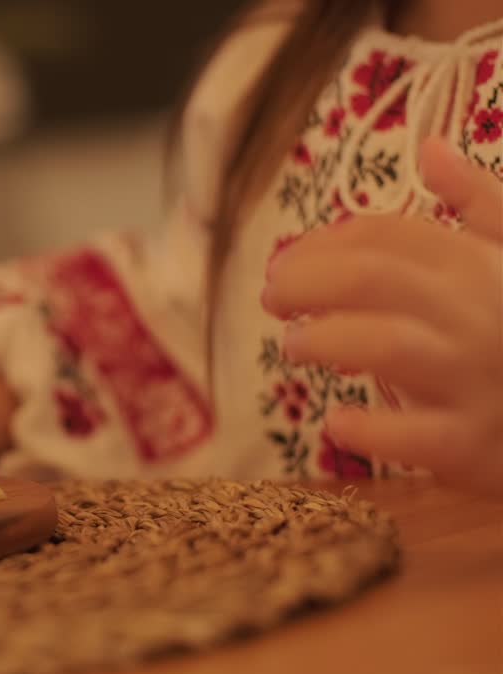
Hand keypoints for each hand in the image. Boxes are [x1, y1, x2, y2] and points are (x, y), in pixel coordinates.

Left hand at [263, 137, 502, 493]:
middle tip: (272, 299)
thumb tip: (431, 148)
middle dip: (304, 280)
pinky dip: (367, 428)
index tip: (286, 263)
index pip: (387, 236)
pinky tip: (337, 422)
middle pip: (371, 278)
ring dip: (324, 340)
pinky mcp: (471, 445)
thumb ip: (480, 205)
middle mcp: (480, 314)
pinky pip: (414, 436)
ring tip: (296, 346)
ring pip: (387, 345)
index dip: (322, 243)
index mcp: (482, 266)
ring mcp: (477, 381)